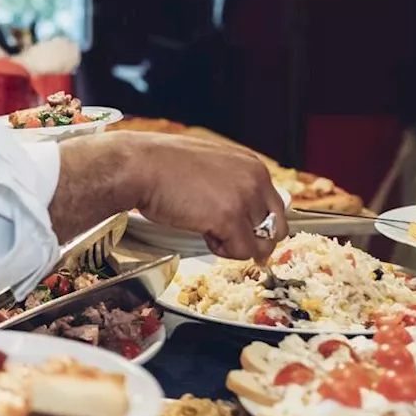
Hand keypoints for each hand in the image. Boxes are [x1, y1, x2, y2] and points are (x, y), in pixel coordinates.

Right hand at [129, 133, 285, 260]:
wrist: (138, 165)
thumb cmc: (160, 164)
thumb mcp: (207, 164)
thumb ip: (229, 182)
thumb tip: (236, 208)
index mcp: (251, 165)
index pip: (275, 205)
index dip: (260, 225)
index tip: (250, 236)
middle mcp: (255, 179)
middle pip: (277, 227)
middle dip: (257, 241)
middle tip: (235, 245)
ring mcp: (244, 198)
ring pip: (261, 243)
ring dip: (235, 245)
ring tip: (209, 233)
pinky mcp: (229, 218)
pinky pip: (242, 251)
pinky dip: (222, 251)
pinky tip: (203, 234)